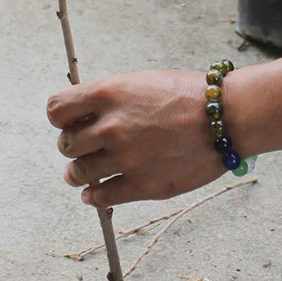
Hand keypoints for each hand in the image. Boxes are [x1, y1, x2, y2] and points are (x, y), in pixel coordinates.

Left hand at [48, 70, 227, 206]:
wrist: (224, 117)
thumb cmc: (187, 95)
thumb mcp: (140, 82)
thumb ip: (109, 99)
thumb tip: (84, 116)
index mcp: (108, 94)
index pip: (56, 110)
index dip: (60, 117)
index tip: (68, 122)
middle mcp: (111, 126)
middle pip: (65, 144)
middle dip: (72, 145)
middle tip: (84, 147)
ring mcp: (125, 158)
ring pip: (77, 172)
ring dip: (77, 173)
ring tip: (83, 172)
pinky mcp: (142, 186)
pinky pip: (101, 198)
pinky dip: (92, 197)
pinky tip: (94, 193)